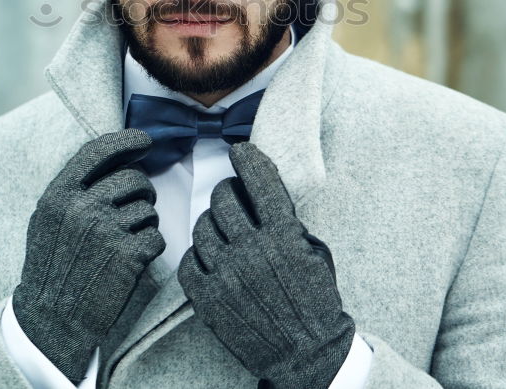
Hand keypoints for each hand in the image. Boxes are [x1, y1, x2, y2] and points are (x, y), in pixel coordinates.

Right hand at [12, 129, 164, 381]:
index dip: (126, 141)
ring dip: (145, 223)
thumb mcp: (48, 220)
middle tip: (136, 208)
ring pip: (148, 208)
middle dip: (142, 192)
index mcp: (59, 194)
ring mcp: (106, 230)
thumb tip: (115, 159)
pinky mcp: (128, 255)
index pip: (98, 151)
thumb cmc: (53, 266)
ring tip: (126, 241)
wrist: (53, 318)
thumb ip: (73, 190)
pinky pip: (156, 236)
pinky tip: (133, 260)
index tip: (144, 142)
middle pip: (134, 179)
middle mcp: (82, 207)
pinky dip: (151, 247)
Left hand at [178, 142, 354, 388]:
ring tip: (223, 229)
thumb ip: (288, 222)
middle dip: (229, 190)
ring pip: (202, 226)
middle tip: (234, 196)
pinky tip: (211, 256)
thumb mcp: (315, 253)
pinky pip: (189, 260)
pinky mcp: (208, 298)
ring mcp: (226, 275)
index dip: (247, 159)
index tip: (241, 152)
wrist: (306, 353)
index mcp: (282, 236)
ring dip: (212, 221)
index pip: (259, 180)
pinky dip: (198, 254)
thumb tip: (262, 192)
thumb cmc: (314, 301)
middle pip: (223, 199)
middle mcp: (251, 251)